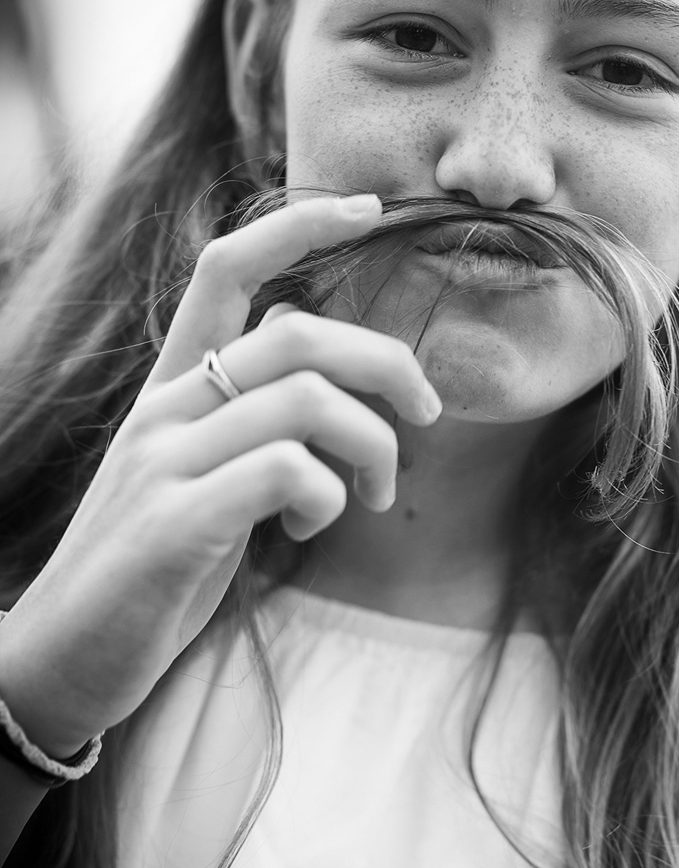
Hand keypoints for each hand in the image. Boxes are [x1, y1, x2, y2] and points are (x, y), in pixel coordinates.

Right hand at [0, 195, 440, 756]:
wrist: (63, 657)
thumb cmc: (151, 565)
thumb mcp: (198, 473)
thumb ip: (249, 415)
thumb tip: (321, 363)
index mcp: (171, 387)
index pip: (226, 269)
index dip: (301, 227)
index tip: (368, 210)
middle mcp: (165, 409)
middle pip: (300, 333)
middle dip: (390, 365)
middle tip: (427, 417)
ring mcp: (165, 463)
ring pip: (307, 401)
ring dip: (373, 447)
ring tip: (370, 496)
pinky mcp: (175, 525)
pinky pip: (289, 472)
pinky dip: (330, 497)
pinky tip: (312, 529)